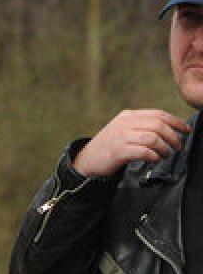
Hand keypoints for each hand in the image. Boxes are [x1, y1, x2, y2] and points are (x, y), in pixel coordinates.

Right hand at [73, 109, 189, 177]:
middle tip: (177, 147)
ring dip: (164, 149)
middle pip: (158, 125)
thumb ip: (141, 125)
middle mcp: (124, 123)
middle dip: (173, 137)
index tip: (185, 130)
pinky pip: (144, 152)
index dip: (176, 122)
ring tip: (164, 155)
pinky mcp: (118, 151)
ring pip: (153, 138)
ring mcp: (120, 137)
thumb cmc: (111, 146)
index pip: (158, 114)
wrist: (88, 159)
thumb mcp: (124, 129)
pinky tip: (154, 159)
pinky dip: (154, 156)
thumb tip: (169, 128)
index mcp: (128, 116)